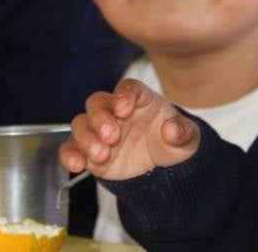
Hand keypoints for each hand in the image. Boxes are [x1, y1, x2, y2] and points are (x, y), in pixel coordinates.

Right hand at [59, 79, 199, 180]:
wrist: (163, 169)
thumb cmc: (174, 144)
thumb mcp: (188, 139)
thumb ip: (183, 132)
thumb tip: (172, 130)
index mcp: (141, 100)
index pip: (128, 88)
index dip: (123, 95)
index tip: (124, 109)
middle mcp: (116, 111)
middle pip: (98, 102)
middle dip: (100, 118)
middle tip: (112, 136)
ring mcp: (100, 131)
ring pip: (81, 123)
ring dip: (86, 138)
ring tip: (102, 155)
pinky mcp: (89, 151)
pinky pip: (71, 148)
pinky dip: (69, 154)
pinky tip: (76, 164)